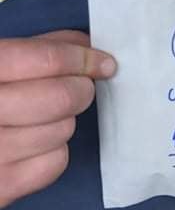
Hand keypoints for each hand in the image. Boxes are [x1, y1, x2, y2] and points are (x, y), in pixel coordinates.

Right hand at [0, 31, 115, 208]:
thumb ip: (34, 48)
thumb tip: (84, 45)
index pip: (42, 59)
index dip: (82, 58)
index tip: (104, 63)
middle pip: (59, 98)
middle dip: (81, 90)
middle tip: (80, 89)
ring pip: (61, 131)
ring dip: (64, 122)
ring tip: (44, 118)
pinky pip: (54, 164)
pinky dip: (54, 153)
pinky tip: (35, 145)